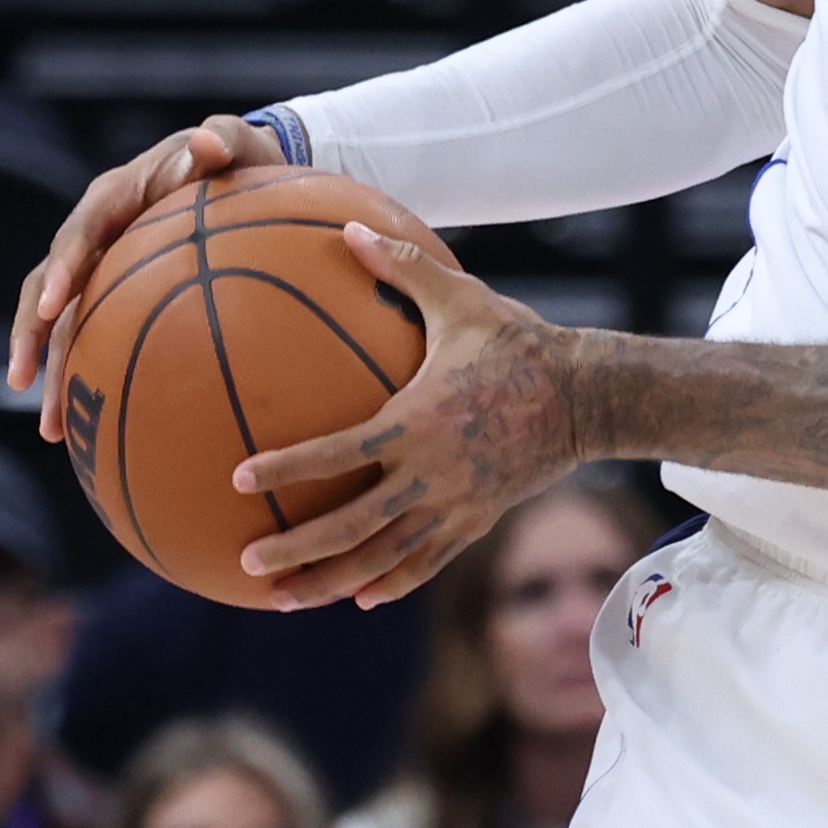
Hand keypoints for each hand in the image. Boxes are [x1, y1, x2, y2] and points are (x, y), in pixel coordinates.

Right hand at [7, 113, 282, 440]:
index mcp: (117, 195)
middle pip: (50, 287)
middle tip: (23, 380)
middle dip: (33, 335)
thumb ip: (222, 143)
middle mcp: (98, 234)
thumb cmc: (239, 159)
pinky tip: (99, 427)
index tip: (49, 306)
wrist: (243, 174)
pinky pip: (96, 337)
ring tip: (52, 430)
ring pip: (64, 324)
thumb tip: (205, 142)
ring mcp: (104, 267)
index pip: (80, 231)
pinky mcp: (117, 295)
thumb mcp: (236, 145)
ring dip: (54, 373)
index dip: (63, 266)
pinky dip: (92, 376)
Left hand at [229, 222, 583, 609]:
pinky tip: (361, 596)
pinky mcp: (476, 521)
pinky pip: (426, 562)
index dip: (287, 467)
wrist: (588, 396)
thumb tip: (349, 229)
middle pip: (351, 525)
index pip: (338, 453)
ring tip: (286, 598)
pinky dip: (391, 582)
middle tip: (247, 561)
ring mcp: (455, 505)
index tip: (239, 478)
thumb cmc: (519, 343)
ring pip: (383, 558)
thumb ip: (403, 268)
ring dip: (331, 581)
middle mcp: (430, 474)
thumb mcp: (462, 300)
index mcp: (417, 422)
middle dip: (296, 548)